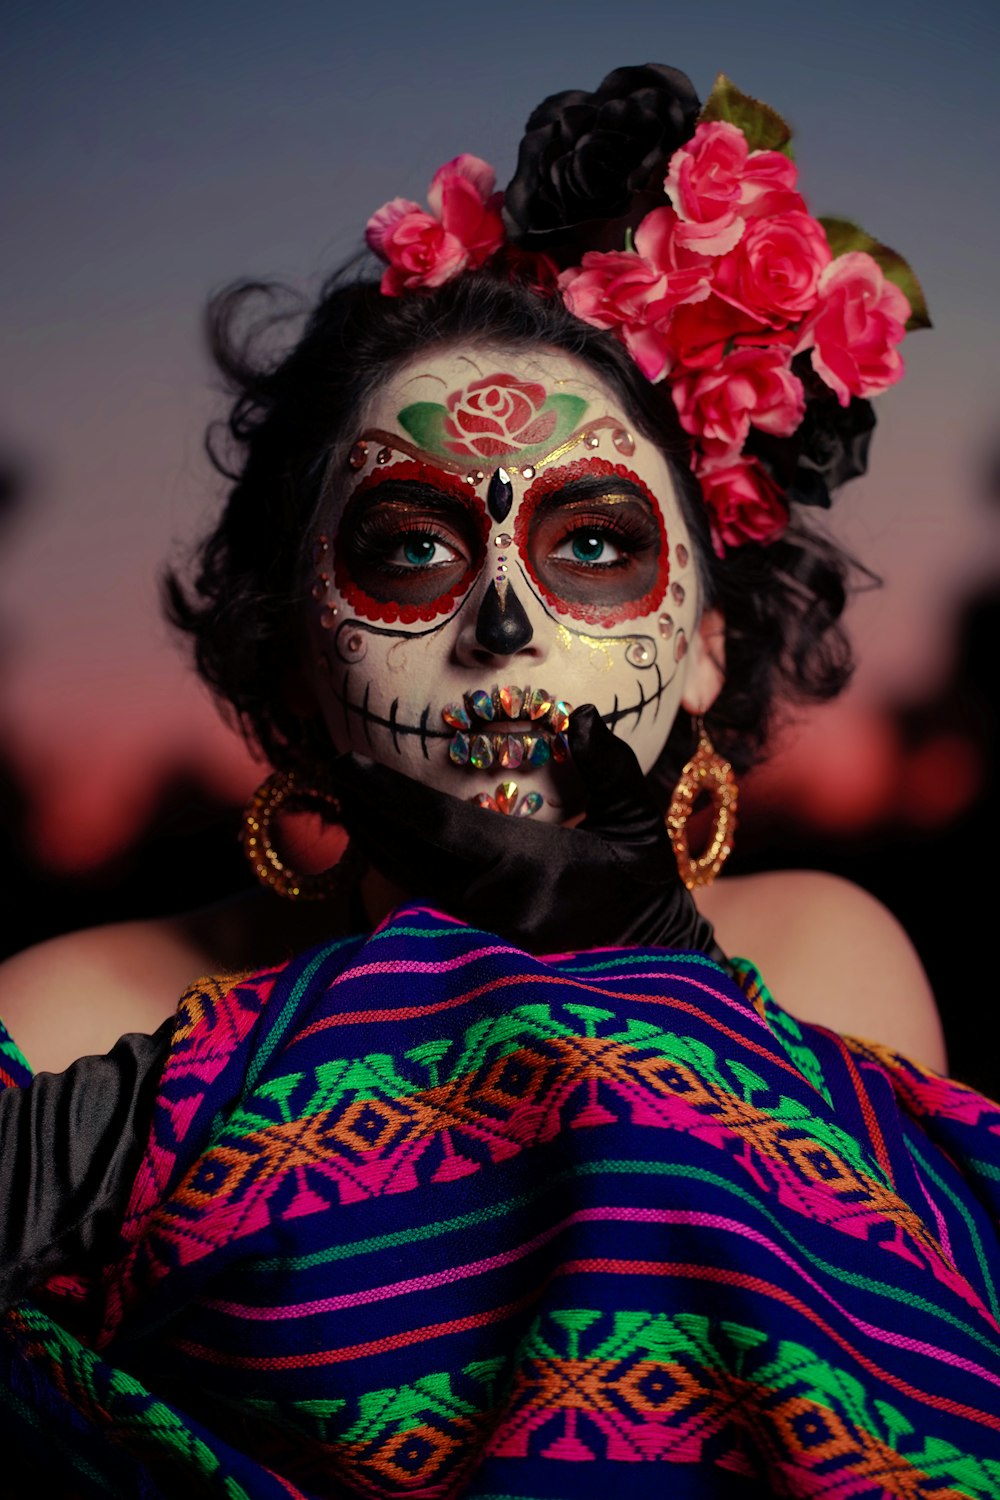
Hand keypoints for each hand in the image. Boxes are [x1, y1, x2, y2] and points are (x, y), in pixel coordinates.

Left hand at [328, 706, 725, 959]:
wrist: (649, 953)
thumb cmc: (641, 881)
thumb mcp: (638, 823)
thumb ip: (611, 768)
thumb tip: (582, 717)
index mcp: (529, 870)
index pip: (440, 827)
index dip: (388, 796)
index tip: (346, 764)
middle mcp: (494, 906)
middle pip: (407, 856)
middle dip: (365, 812)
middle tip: (332, 770)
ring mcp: (482, 936)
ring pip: (408, 883)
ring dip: (372, 840)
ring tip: (345, 798)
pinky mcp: (478, 950)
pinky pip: (423, 902)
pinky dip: (395, 867)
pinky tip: (377, 838)